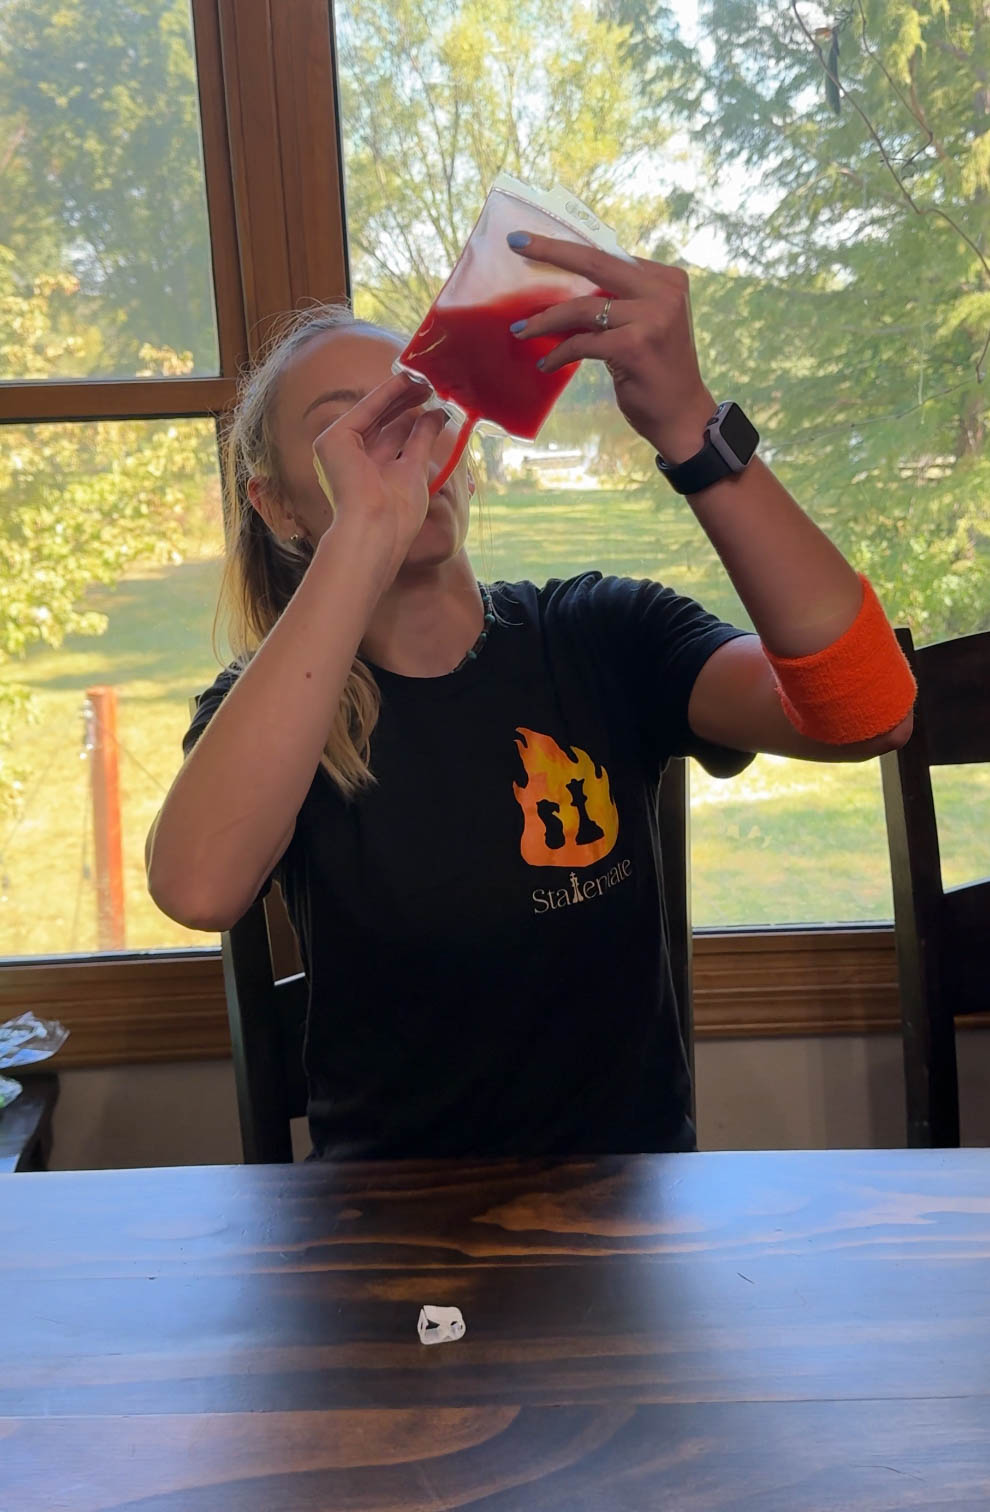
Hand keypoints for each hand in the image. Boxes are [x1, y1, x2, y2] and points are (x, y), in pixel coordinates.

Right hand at [312, 373, 446, 576]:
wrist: (376, 529)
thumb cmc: (397, 515)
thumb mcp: (415, 469)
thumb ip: (422, 439)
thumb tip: (436, 414)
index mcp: (366, 474)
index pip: (390, 437)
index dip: (410, 418)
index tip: (432, 402)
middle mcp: (349, 460)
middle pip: (382, 422)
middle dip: (406, 403)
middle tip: (431, 385)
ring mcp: (338, 449)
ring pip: (375, 413)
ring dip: (400, 393)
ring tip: (424, 378)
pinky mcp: (332, 440)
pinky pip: (366, 410)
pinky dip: (388, 394)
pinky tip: (408, 380)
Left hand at [507, 232, 715, 462]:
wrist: (682, 415)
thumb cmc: (657, 370)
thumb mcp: (645, 324)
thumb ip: (620, 301)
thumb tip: (567, 286)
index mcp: (666, 279)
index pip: (611, 256)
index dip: (570, 247)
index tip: (535, 239)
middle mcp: (663, 292)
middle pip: (596, 263)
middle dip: (552, 251)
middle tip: (517, 244)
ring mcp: (651, 318)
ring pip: (583, 307)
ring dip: (545, 320)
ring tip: (520, 330)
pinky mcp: (635, 346)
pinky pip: (583, 343)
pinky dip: (560, 353)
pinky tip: (546, 362)